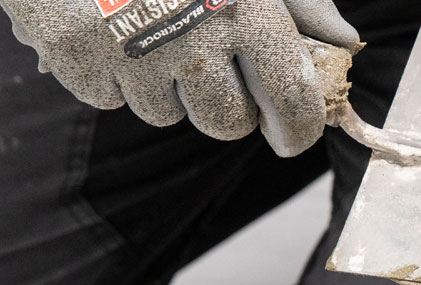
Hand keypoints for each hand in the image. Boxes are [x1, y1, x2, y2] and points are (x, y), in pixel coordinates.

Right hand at [0, 0, 357, 156]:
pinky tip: (108, 24)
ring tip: (149, 24)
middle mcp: (192, 38)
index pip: (291, 99)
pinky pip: (110, 98)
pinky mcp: (76, 60)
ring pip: (165, 114)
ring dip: (164, 85)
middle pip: (226, 124)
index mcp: (245, 8)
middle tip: (207, 61)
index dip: (297, 129)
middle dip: (225, 106)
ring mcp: (130, 55)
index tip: (290, 137)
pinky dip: (112, 72)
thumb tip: (344, 42)